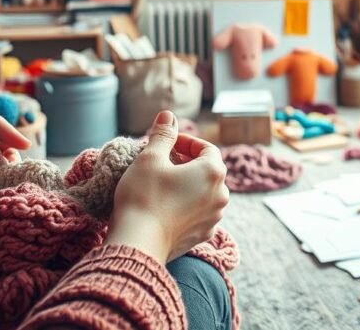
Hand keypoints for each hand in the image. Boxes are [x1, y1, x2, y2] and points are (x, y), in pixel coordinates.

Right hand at [106, 111, 228, 262]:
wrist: (139, 243)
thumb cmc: (144, 196)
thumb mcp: (150, 158)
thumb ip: (163, 135)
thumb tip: (168, 116)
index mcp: (212, 172)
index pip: (207, 148)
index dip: (187, 142)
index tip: (168, 143)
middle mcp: (220, 195)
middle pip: (208, 170)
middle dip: (188, 162)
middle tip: (164, 161)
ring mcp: (214, 217)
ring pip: (204, 192)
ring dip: (188, 184)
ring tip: (164, 183)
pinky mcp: (203, 235)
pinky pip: (199, 213)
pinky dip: (187, 205)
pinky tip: (166, 206)